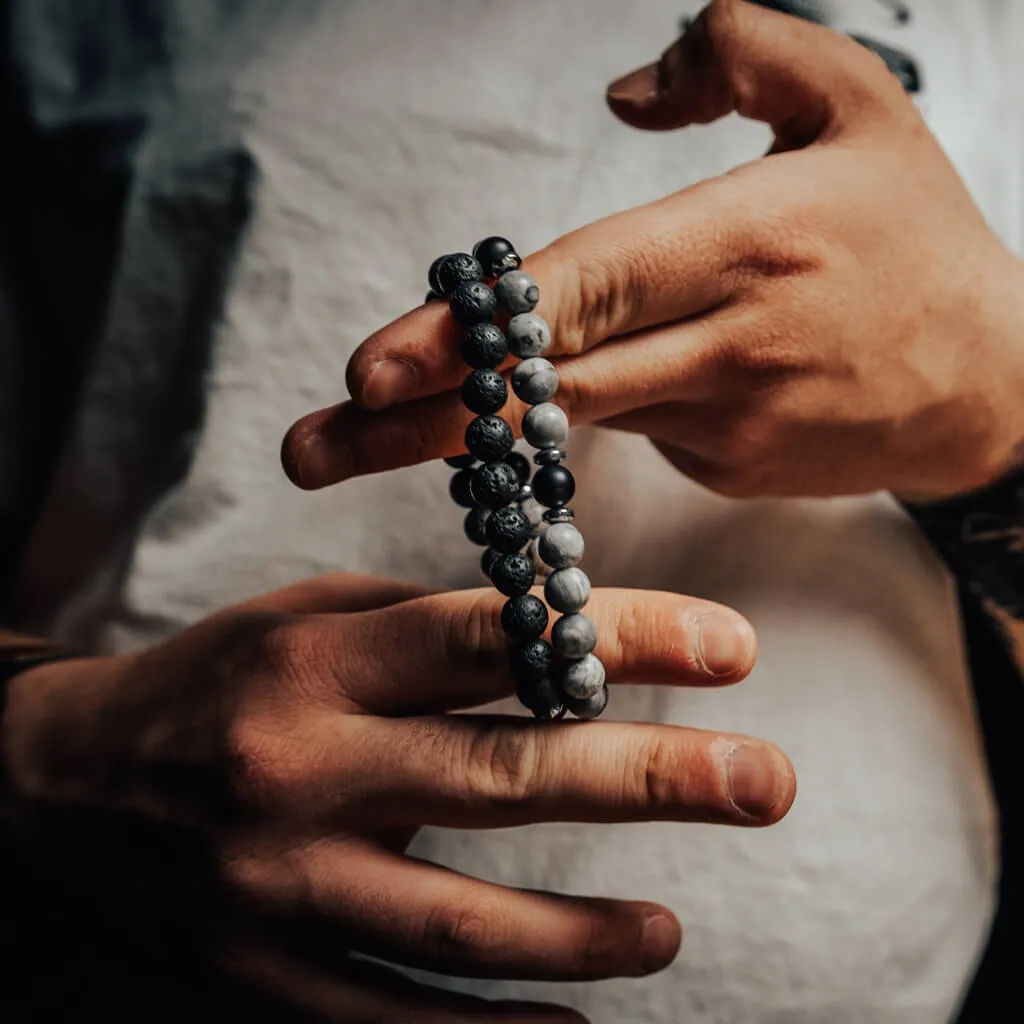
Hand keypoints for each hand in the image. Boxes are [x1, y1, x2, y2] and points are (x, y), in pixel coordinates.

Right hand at [2, 572, 792, 1022]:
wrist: (65, 785)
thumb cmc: (216, 680)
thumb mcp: (307, 621)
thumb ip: (425, 633)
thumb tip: (562, 645)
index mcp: (318, 662)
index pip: (495, 640)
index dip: (620, 638)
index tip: (730, 646)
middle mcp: (301, 769)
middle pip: (502, 776)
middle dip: (651, 777)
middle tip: (766, 780)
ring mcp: (278, 886)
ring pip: (460, 925)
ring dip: (584, 937)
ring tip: (670, 929)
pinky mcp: (258, 972)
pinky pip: (391, 1017)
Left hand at [283, 0, 1023, 502]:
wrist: (996, 381)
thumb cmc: (918, 239)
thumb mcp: (858, 107)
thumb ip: (740, 54)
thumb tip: (620, 92)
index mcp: (746, 239)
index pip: (582, 292)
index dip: (472, 335)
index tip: (369, 370)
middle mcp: (725, 343)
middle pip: (545, 388)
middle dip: (417, 423)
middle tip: (307, 447)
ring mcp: (722, 421)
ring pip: (575, 416)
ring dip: (472, 426)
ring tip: (368, 434)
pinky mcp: (724, 467)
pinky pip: (633, 431)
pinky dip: (587, 412)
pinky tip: (601, 388)